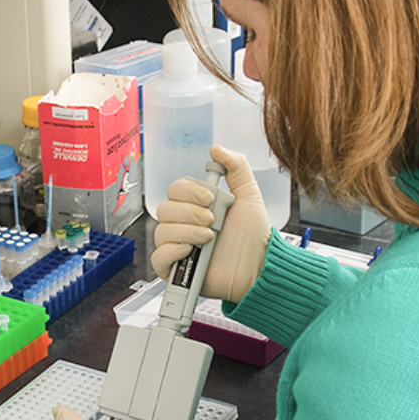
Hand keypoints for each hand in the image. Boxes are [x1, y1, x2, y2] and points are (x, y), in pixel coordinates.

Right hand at [152, 145, 271, 302]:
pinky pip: (158, 257)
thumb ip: (236, 167)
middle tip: (213, 221)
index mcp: (195, 206)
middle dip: (190, 212)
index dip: (189, 192)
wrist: (260, 266)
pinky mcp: (175, 270)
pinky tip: (191, 251)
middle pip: (164, 209)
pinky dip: (172, 252)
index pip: (175, 190)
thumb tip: (216, 149)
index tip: (210, 198)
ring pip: (162, 231)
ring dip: (187, 232)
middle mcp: (183, 225)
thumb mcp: (249, 194)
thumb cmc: (253, 235)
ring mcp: (177, 247)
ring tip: (209, 238)